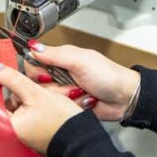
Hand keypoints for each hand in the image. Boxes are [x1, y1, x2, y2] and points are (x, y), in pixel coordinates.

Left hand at [0, 58, 81, 155]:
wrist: (86, 139)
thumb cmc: (62, 120)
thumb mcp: (35, 92)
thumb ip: (13, 79)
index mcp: (13, 125)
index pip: (7, 99)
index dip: (19, 88)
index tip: (29, 83)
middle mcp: (21, 134)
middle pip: (22, 104)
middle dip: (34, 94)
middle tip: (49, 92)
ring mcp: (34, 138)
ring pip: (34, 109)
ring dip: (44, 101)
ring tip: (58, 100)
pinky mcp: (47, 138)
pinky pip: (44, 118)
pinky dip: (51, 111)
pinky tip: (61, 108)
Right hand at [25, 41, 139, 121]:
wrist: (124, 98)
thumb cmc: (108, 75)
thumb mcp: (80, 60)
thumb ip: (55, 54)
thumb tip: (33, 46)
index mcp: (60, 59)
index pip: (33, 63)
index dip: (37, 72)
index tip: (47, 75)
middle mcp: (59, 74)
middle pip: (37, 83)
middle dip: (55, 86)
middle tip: (70, 83)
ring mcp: (63, 91)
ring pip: (48, 98)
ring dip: (66, 96)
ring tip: (81, 92)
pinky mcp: (67, 105)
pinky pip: (58, 109)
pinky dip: (71, 105)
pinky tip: (83, 101)